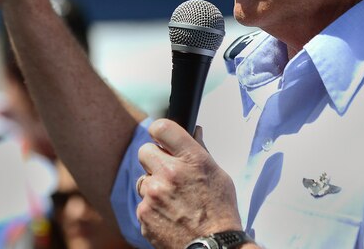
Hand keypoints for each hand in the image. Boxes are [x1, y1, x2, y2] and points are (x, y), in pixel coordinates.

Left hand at [136, 119, 242, 248]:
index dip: (160, 132)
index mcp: (191, 159)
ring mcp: (153, 194)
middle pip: (144, 151)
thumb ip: (201, 151)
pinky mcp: (144, 213)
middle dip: (154, 159)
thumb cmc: (220, 212)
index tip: (161, 138)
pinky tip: (169, 215)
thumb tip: (193, 131)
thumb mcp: (218, 175)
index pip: (162, 127)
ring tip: (173, 200)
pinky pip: (143, 203)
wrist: (213, 246)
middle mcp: (169, 173)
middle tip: (166, 171)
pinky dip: (152, 208)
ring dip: (154, 186)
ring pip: (143, 179)